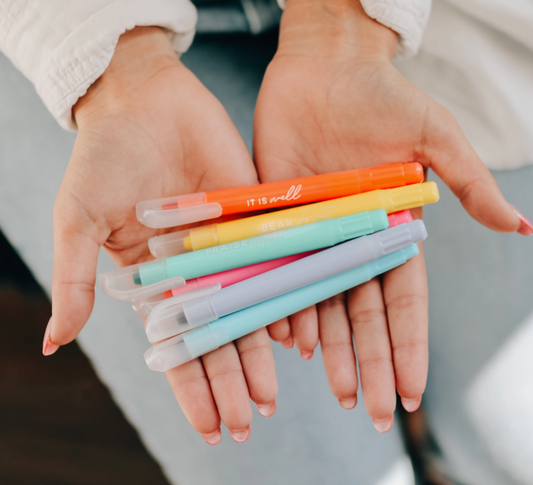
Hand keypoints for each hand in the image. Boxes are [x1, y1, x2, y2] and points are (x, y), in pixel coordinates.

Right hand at [44, 27, 276, 443]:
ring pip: (248, 309)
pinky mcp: (252, 217)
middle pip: (216, 336)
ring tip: (269, 395)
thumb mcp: (79, 221)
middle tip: (247, 422)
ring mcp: (226, 247)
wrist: (143, 101)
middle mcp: (194, 271)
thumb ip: (74, 282)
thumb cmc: (104, 158)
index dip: (192, 387)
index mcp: (154, 280)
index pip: (175, 345)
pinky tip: (293, 332)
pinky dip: (283, 296)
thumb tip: (53, 344)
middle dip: (230, 381)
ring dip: (258, 352)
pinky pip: (272, 263)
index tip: (210, 427)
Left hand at [254, 0, 527, 430]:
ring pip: (323, 302)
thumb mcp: (434, 137)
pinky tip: (287, 340)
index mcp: (394, 231)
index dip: (407, 347)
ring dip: (328, 347)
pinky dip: (286, 306)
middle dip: (367, 362)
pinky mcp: (282, 221)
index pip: (404, 302)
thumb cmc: (381, 97)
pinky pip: (283, 272)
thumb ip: (468, 185)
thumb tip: (520, 226)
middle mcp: (355, 241)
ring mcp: (317, 236)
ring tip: (332, 388)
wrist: (324, 67)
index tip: (409, 392)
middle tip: (367, 411)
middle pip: (363, 314)